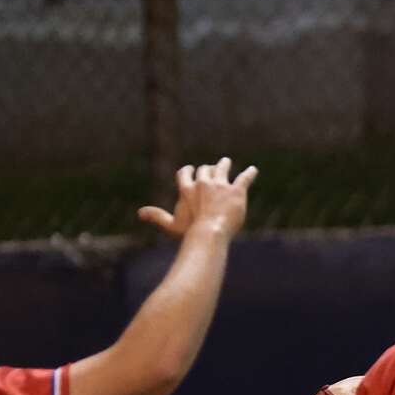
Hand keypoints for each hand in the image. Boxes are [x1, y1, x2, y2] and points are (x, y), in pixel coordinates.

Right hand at [138, 157, 257, 240]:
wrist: (210, 232)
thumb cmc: (190, 231)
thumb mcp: (172, 225)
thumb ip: (157, 216)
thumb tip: (139, 213)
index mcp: (187, 188)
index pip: (186, 173)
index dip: (189, 172)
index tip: (192, 169)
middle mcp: (204, 183)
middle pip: (205, 170)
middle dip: (208, 168)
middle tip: (212, 167)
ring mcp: (221, 185)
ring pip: (223, 169)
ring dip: (224, 164)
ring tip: (226, 162)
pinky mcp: (237, 191)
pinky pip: (244, 179)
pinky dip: (249, 174)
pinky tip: (254, 170)